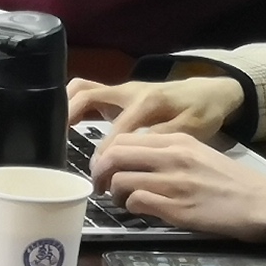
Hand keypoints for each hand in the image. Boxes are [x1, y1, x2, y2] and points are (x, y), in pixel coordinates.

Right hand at [69, 74, 242, 141]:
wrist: (209, 91)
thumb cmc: (201, 111)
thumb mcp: (192, 129)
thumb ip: (164, 137)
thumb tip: (137, 150)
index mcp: (147, 102)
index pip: (115, 130)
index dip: (105, 155)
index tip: (99, 176)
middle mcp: (128, 92)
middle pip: (86, 95)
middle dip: (69, 119)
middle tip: (61, 147)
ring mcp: (120, 90)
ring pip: (82, 89)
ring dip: (66, 108)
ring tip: (56, 134)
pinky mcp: (118, 94)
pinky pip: (88, 93)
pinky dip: (74, 106)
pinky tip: (67, 126)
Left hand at [89, 130, 265, 239]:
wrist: (263, 203)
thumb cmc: (232, 182)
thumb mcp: (199, 155)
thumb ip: (168, 153)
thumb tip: (135, 162)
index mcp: (178, 140)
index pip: (123, 138)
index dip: (105, 154)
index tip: (105, 168)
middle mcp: (172, 156)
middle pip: (114, 155)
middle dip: (99, 172)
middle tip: (100, 185)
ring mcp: (173, 182)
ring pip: (120, 179)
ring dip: (114, 193)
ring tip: (122, 200)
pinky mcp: (176, 207)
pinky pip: (136, 202)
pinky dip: (131, 207)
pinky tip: (141, 210)